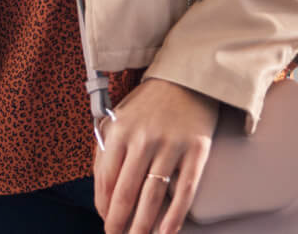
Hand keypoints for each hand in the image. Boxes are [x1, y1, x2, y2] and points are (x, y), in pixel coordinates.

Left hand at [94, 78, 218, 233]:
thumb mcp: (119, 119)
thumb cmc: (148, 104)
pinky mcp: (196, 152)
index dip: (104, 206)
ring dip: (144, 226)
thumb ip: (107, 149)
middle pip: (126, 192)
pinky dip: (174, 217)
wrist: (186, 79)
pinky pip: (184, 192)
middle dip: (120, 222)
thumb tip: (101, 191)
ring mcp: (170, 146)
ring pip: (153, 196)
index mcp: (118, 131)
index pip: (106, 179)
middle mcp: (142, 139)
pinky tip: (167, 233)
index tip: (105, 222)